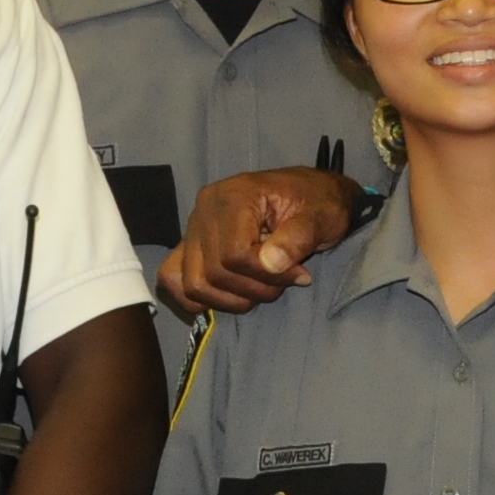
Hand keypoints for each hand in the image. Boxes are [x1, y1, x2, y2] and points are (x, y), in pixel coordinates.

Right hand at [158, 166, 363, 314]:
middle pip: (213, 273)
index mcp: (234, 195)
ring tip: (263, 288)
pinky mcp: (190, 246)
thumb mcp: (322, 217)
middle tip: (284, 282)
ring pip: (194, 284)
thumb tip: (270, 263)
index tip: (299, 274)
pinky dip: (199, 297)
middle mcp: (204, 210)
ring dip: (232, 299)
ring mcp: (193, 229)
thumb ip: (298, 237)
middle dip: (254, 289)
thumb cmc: (318, 204)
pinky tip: (231, 294)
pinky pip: (173, 279)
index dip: (267, 275)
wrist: (311, 197)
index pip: (234, 254)